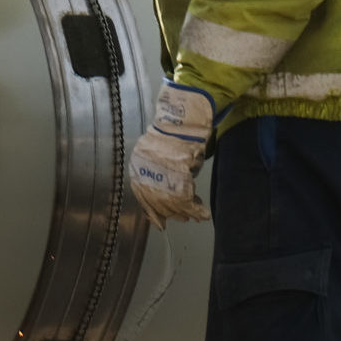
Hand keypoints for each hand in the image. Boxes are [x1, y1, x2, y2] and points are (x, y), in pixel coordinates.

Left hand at [128, 82, 215, 225]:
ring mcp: (161, 169)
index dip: (152, 211)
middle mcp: (146, 168)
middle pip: (157, 201)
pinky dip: (195, 207)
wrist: (184, 118)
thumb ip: (160, 173)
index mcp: (138, 164)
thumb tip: (170, 195)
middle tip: (183, 218)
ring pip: (172, 201)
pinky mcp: (179, 169)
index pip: (142, 195)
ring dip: (185, 211)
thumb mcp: (159, 155)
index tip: (159, 222)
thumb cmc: (174, 135)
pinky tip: (202, 212)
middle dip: (172, 213)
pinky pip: (186, 196)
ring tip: (194, 214)